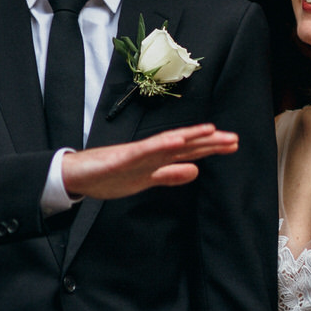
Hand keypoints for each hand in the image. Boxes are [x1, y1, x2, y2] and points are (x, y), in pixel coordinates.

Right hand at [61, 124, 237, 198]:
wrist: (76, 176)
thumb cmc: (109, 175)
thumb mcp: (146, 180)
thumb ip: (169, 175)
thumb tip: (195, 171)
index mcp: (156, 159)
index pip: (189, 152)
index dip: (210, 148)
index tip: (232, 144)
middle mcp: (151, 152)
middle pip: (184, 145)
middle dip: (209, 142)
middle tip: (233, 139)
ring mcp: (137, 153)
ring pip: (168, 143)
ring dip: (189, 136)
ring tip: (211, 131)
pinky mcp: (123, 158)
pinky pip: (145, 151)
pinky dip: (161, 145)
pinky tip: (176, 141)